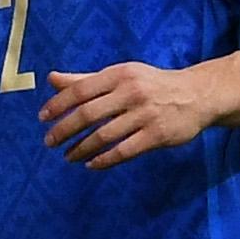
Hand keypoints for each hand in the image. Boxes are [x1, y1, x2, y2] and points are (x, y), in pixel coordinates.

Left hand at [39, 60, 218, 166]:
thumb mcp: (121, 75)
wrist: (197, 95)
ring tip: (68, 156)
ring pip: (103, 136)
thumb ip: (86, 79)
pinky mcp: (156, 135)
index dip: (58, 105)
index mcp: (119, 74)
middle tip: (49, 142)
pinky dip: (104, 160)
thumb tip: (51, 78)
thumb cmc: (151, 84)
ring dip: (80, 149)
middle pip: (88, 115)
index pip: (80, 90)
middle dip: (64, 130)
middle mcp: (131, 92)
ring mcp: (145, 115)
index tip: (42, 118)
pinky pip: (123, 152)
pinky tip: (91, 164)